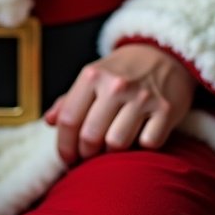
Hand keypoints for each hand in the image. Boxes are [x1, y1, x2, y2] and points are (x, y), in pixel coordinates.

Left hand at [44, 43, 196, 165]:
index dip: (64, 145)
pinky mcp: (166, 110)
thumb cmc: (120, 72)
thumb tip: (49, 121)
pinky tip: (138, 139)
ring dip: (112, 153)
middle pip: (91, 136)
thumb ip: (69, 100)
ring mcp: (143, 97)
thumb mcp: (92, 77)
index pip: (69, 119)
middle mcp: (116, 85)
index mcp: (92, 75)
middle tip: (87, 157)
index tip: (66, 158)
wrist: (162, 56)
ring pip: (117, 143)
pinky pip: (148, 144)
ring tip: (110, 148)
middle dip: (85, 154)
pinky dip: (141, 147)